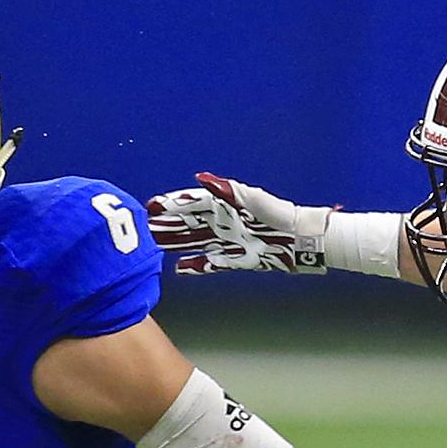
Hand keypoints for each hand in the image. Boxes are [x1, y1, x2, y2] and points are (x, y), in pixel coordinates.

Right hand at [145, 173, 331, 274]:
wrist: (301, 240)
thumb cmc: (280, 215)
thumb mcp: (254, 199)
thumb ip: (227, 190)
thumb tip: (201, 178)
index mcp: (226, 205)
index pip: (192, 203)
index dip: (172, 204)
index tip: (153, 206)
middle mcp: (224, 222)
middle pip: (188, 223)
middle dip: (167, 225)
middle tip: (145, 228)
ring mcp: (229, 242)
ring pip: (194, 242)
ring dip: (175, 245)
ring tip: (154, 247)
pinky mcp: (237, 259)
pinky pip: (211, 263)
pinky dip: (196, 266)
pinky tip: (180, 269)